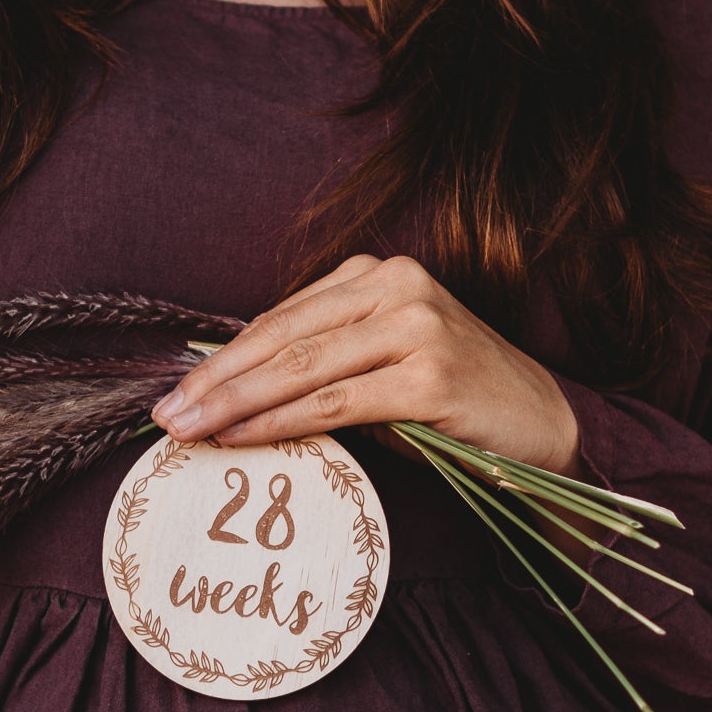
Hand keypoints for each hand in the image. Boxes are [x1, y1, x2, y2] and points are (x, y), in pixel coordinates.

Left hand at [151, 256, 579, 472]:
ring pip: (302, 367)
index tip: (176, 392)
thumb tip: (230, 393)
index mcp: (380, 274)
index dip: (222, 356)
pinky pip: (336, 403)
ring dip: (235, 402)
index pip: (282, 317)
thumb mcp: (384, 366)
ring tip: (189, 431)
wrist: (545, 428)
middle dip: (216, 380)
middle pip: (283, 336)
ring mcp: (417, 327)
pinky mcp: (431, 376)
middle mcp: (398, 286)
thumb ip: (323, 363)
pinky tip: (242, 438)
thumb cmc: (456, 405)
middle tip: (166, 415)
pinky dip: (281, 421)